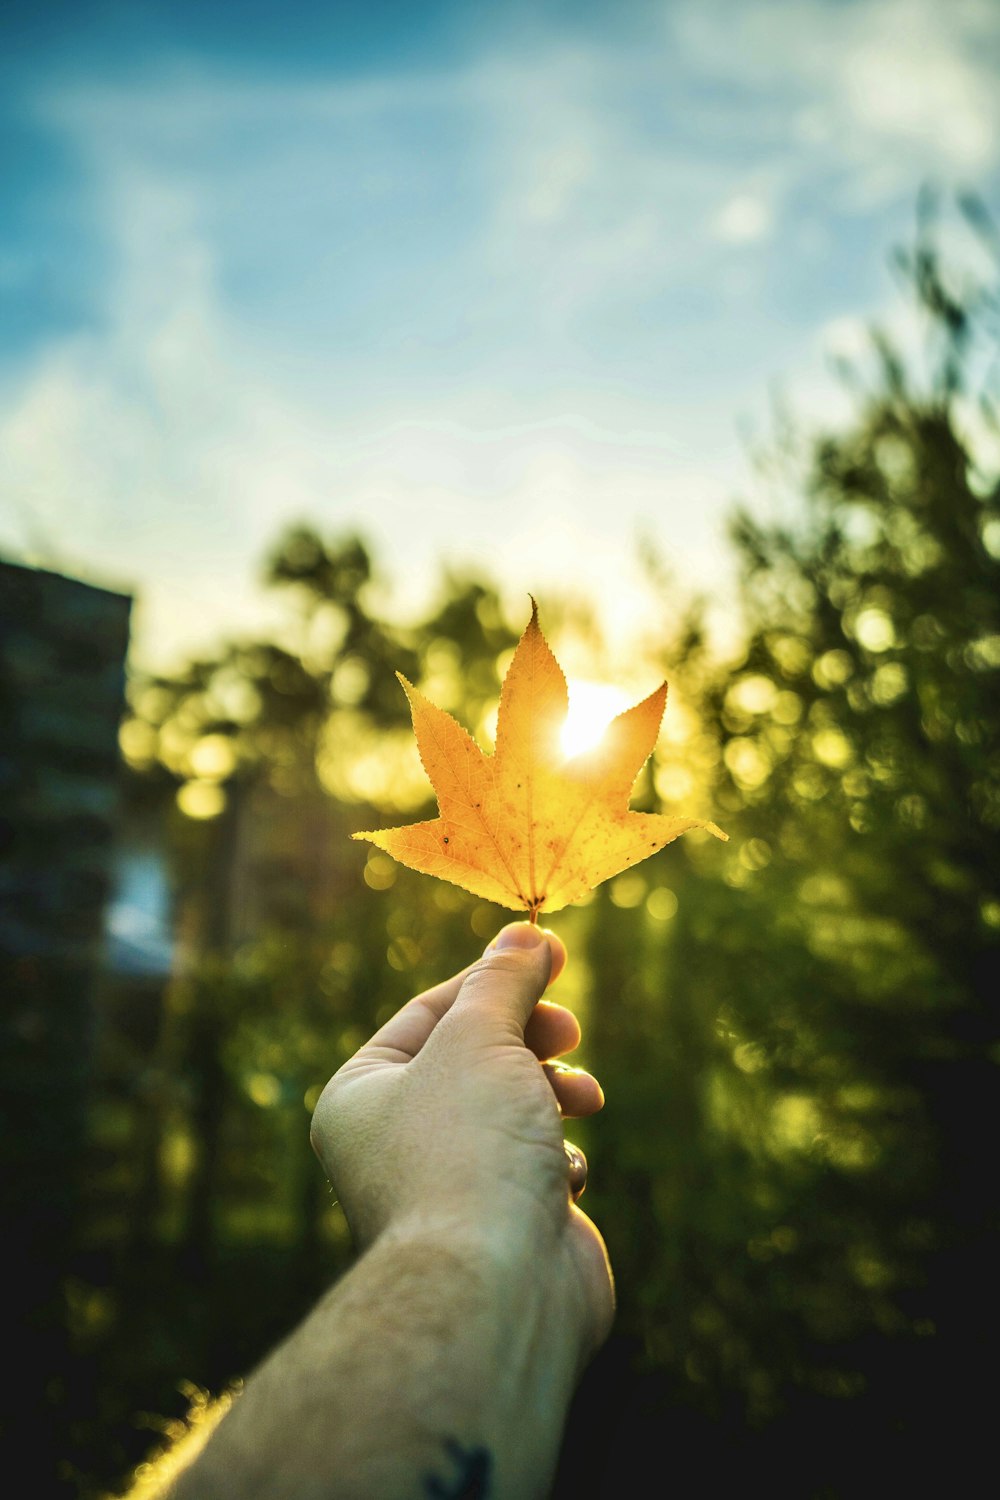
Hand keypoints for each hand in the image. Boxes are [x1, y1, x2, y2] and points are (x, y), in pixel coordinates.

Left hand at [310, 921, 614, 1365]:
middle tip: (568, 1028)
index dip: (492, 978)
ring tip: (582, 1099)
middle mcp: (395, 1142)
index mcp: (361, 1095)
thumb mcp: (480, 1038)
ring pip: (514, 1109)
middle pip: (475, 1057)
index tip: (550, 951)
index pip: (430, 1012)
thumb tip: (524, 930)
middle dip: (530, 1038)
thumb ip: (503, 980)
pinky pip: (538, 1166)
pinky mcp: (504, 1225)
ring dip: (556, 1092)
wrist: (496, 1286)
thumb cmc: (468, 1151)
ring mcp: (451, 1188)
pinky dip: (561, 1159)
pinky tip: (565, 1175)